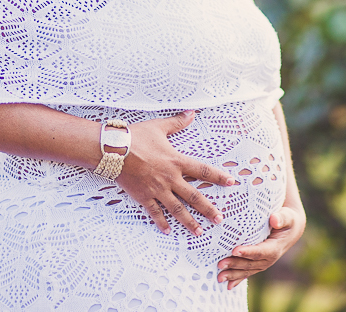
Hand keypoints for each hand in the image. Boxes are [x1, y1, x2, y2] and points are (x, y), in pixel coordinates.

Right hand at [114, 110, 238, 235]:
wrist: (114, 149)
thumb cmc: (136, 137)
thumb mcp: (159, 127)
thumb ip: (177, 122)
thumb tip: (191, 113)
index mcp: (176, 161)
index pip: (202, 170)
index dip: (218, 176)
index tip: (231, 182)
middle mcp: (170, 178)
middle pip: (194, 196)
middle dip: (208, 209)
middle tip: (219, 219)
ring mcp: (157, 189)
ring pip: (177, 209)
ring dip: (189, 221)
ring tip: (199, 232)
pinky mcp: (144, 196)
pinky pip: (155, 212)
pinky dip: (161, 222)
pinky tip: (167, 231)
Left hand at [216, 205, 306, 290]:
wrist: (290, 230)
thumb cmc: (287, 220)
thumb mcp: (287, 217)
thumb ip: (281, 218)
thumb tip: (274, 220)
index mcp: (274, 248)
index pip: (260, 251)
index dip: (248, 252)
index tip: (235, 251)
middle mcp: (269, 259)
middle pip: (250, 263)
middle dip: (234, 264)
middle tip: (220, 264)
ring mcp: (263, 264)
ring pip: (246, 270)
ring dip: (232, 274)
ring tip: (219, 277)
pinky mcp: (258, 264)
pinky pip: (247, 273)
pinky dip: (237, 279)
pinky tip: (228, 285)